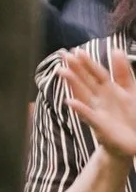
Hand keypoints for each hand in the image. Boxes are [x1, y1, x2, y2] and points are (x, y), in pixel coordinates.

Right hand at [63, 40, 135, 166]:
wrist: (131, 141)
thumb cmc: (130, 115)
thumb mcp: (130, 91)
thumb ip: (122, 72)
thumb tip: (116, 50)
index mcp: (109, 89)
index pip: (97, 73)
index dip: (88, 63)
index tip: (77, 51)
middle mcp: (99, 98)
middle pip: (86, 81)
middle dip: (76, 68)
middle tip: (64, 56)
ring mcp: (97, 111)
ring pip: (83, 94)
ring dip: (73, 84)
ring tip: (62, 72)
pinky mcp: (99, 125)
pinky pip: (88, 116)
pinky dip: (80, 109)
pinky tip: (70, 102)